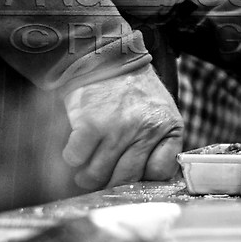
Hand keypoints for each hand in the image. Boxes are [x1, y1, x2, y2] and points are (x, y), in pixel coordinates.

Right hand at [60, 68, 182, 191]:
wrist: (107, 56)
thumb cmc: (134, 91)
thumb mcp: (161, 112)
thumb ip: (161, 143)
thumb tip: (151, 181)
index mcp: (167, 127)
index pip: (160, 173)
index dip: (144, 179)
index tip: (134, 176)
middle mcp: (144, 129)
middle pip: (125, 179)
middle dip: (111, 184)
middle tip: (104, 178)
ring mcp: (116, 129)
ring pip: (97, 175)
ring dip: (88, 176)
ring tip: (87, 169)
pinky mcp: (88, 125)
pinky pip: (76, 159)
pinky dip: (73, 158)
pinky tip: (78, 148)